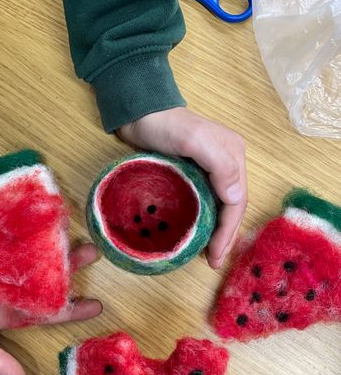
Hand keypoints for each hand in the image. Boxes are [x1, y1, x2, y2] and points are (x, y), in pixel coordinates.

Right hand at [0, 244, 101, 374]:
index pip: (47, 313)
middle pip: (44, 279)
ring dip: (48, 246)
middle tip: (91, 253)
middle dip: (68, 268)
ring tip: (70, 232)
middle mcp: (6, 292)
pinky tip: (34, 222)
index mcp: (8, 315)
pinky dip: (16, 234)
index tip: (97, 305)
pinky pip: (1, 243)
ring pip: (27, 258)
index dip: (72, 310)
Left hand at [118, 107, 246, 268]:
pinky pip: (204, 202)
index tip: (214, 255)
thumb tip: (235, 198)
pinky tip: (197, 234)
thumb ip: (219, 164)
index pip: (236, 201)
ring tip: (208, 255)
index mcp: (233, 156)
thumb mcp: (194, 139)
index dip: (228, 231)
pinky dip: (204, 221)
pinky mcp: (192, 174)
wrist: (139, 112)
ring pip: (218, 207)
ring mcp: (210, 170)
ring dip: (217, 231)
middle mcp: (226, 164)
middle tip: (213, 261)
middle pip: (231, 207)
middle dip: (225, 236)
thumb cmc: (165, 125)